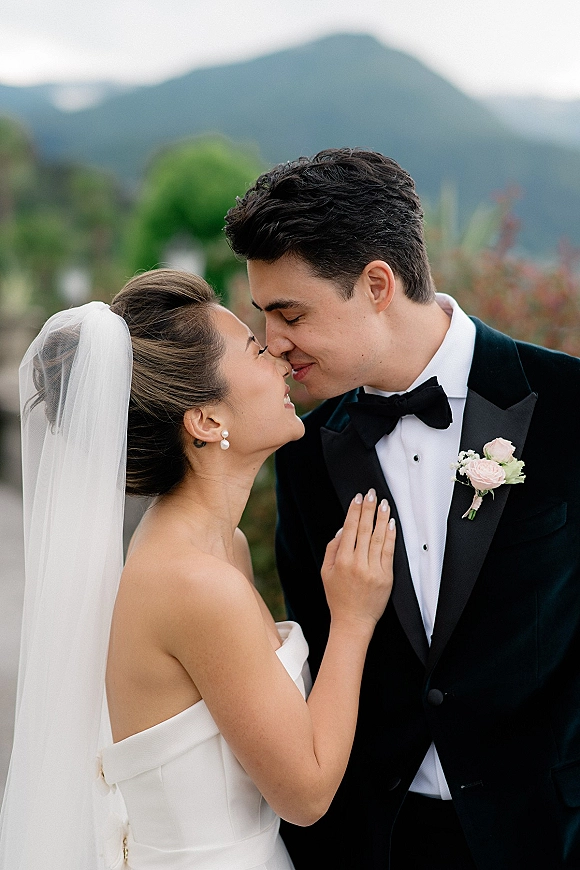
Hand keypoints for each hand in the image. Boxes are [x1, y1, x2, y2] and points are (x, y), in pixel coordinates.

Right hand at [321, 490, 395, 632]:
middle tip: (372, 494)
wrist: (353, 620)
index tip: (358, 498)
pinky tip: (391, 523)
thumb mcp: (325, 572)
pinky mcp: (386, 577)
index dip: (354, 511)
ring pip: (379, 538)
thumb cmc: (338, 596)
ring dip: (382, 518)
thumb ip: (333, 548)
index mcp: (341, 561)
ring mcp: (373, 570)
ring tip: (384, 504)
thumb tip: (344, 528)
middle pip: (365, 530)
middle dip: (368, 509)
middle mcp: (358, 564)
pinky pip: (389, 551)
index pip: (350, 529)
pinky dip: (390, 536)